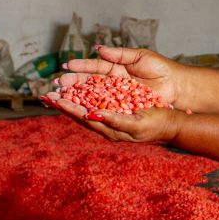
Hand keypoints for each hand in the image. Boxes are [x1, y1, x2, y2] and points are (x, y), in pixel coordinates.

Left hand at [45, 89, 179, 145]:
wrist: (171, 124)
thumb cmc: (156, 124)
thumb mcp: (136, 123)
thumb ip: (115, 120)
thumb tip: (93, 114)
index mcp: (109, 129)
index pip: (82, 117)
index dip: (67, 107)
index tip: (54, 98)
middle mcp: (107, 124)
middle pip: (79, 113)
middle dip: (64, 103)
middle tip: (46, 94)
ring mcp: (111, 117)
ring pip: (85, 107)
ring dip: (71, 99)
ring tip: (57, 91)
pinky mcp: (117, 110)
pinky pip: (96, 102)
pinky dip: (84, 96)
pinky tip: (79, 90)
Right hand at [53, 44, 180, 107]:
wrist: (177, 86)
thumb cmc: (161, 69)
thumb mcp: (140, 57)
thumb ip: (120, 54)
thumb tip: (99, 49)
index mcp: (116, 67)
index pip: (95, 66)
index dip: (81, 66)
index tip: (66, 66)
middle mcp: (113, 82)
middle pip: (89, 82)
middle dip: (73, 83)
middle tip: (58, 84)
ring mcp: (117, 95)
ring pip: (93, 96)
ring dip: (77, 97)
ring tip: (61, 97)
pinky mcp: (122, 107)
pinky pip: (105, 108)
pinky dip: (92, 108)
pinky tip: (79, 109)